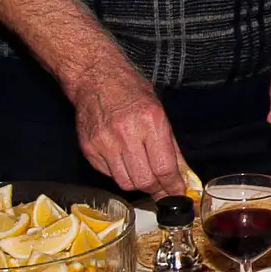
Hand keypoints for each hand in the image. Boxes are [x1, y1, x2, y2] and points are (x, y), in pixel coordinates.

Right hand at [66, 58, 187, 194]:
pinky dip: (118, 172)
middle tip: (160, 188)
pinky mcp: (89, 148)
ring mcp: (105, 142)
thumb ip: (171, 146)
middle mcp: (127, 133)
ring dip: (136, 182)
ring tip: (141, 171)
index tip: (177, 194)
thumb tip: (181, 174)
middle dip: (155, 188)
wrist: (96, 78)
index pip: (164, 167)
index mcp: (150, 122)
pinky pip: (107, 174)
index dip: (172, 186)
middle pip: (144, 180)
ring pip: (125, 182)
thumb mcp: (159, 112)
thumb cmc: (130, 91)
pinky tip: (122, 158)